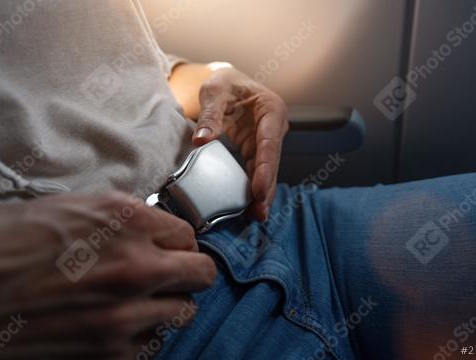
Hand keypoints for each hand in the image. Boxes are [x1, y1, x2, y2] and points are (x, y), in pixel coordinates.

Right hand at [0, 193, 216, 358]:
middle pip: (201, 274)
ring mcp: (126, 314)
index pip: (188, 234)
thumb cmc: (2, 244)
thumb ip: (124, 221)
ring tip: (138, 300)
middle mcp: (136, 266)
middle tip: (169, 273)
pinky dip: (142, 334)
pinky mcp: (110, 353)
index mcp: (127, 220)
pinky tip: (115, 324)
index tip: (167, 248)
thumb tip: (152, 231)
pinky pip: (152, 344)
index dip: (176, 242)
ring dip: (167, 304)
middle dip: (188, 271)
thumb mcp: (72, 209)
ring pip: (184, 312)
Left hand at [192, 66, 288, 220]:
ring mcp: (267, 141)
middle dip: (266, 188)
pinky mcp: (256, 150)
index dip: (265, 169)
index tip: (259, 190)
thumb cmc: (224, 83)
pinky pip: (255, 171)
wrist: (228, 82)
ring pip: (266, 171)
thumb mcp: (214, 92)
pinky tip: (248, 207)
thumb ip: (210, 115)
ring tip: (256, 216)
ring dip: (262, 193)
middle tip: (259, 212)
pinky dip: (252, 188)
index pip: (269, 143)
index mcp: (271, 110)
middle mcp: (274, 128)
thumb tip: (201, 141)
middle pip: (271, 162)